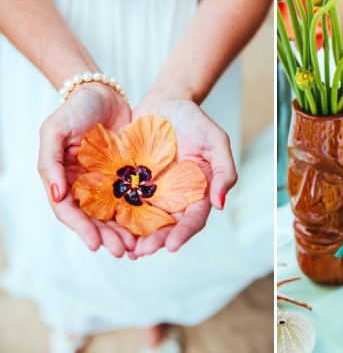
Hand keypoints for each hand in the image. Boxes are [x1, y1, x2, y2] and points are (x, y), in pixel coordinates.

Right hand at [37, 83, 134, 256]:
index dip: (81, 230)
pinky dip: (140, 214)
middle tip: (123, 251)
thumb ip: (49, 161)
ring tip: (137, 247)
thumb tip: (55, 194)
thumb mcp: (54, 130)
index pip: (69, 211)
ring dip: (124, 232)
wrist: (104, 94)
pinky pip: (134, 199)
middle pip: (94, 219)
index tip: (96, 245)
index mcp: (64, 180)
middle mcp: (85, 187)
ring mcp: (108, 183)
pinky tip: (150, 227)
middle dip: (107, 237)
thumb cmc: (75, 110)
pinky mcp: (129, 177)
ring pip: (115, 214)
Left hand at [129, 98, 237, 256]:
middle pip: (167, 225)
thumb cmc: (195, 120)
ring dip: (135, 236)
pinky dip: (117, 216)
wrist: (166, 101)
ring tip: (125, 248)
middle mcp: (175, 197)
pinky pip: (123, 202)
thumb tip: (221, 203)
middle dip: (155, 240)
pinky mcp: (130, 182)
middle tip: (142, 251)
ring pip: (144, 219)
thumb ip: (224, 170)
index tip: (171, 246)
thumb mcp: (216, 141)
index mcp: (197, 192)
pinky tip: (107, 226)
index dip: (184, 233)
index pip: (193, 218)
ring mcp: (151, 191)